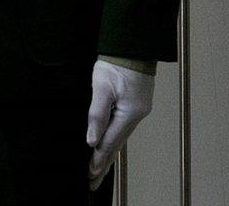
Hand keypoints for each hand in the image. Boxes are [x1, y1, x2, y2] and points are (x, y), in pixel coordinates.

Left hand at [85, 59, 152, 188]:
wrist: (132, 45)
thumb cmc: (116, 63)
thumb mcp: (102, 87)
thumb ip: (97, 114)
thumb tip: (92, 140)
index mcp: (129, 113)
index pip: (110, 142)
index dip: (99, 159)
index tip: (90, 175)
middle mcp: (136, 115)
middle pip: (117, 145)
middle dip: (104, 164)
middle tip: (93, 182)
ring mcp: (138, 110)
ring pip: (121, 137)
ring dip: (109, 154)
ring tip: (99, 170)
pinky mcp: (137, 104)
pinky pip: (123, 128)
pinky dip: (115, 140)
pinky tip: (109, 146)